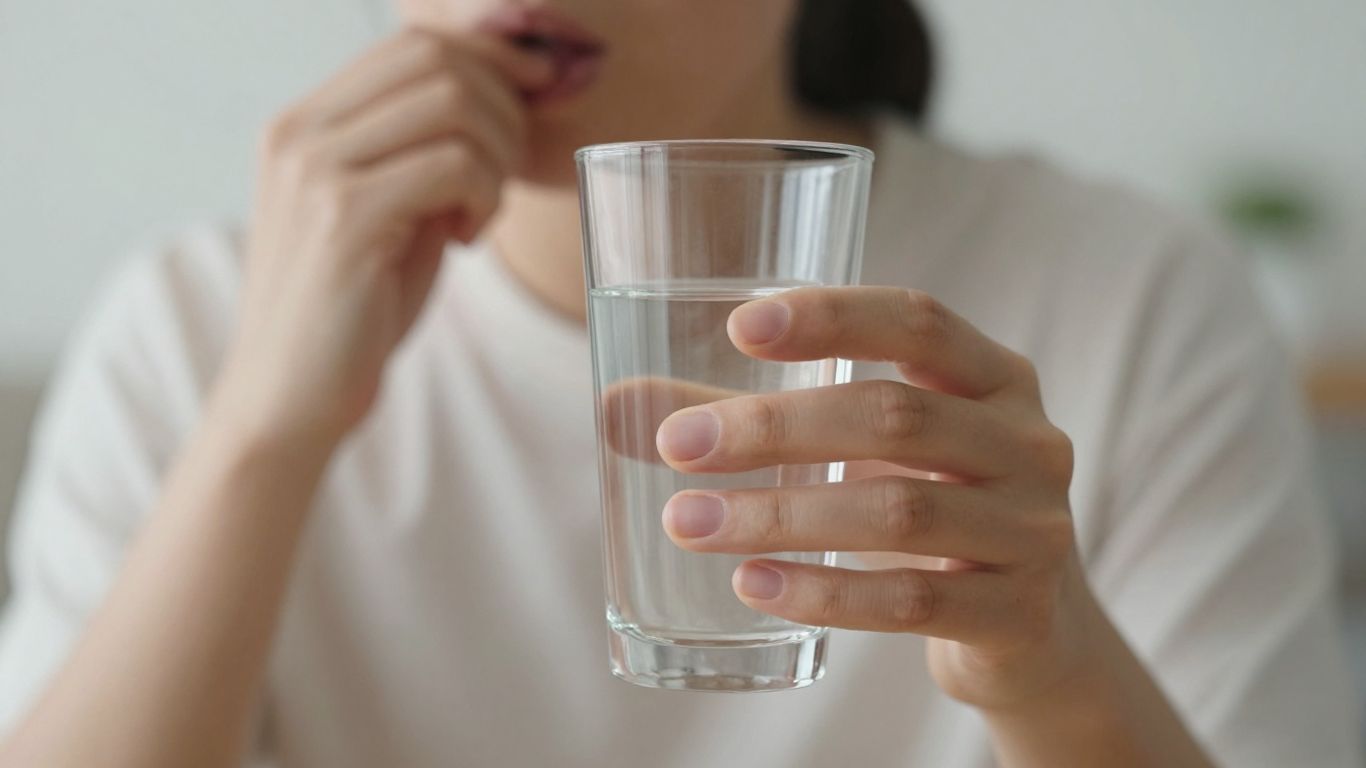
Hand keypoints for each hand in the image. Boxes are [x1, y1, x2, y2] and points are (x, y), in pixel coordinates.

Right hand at [216, 31, 551, 445]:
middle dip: (502, 107)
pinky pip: (454, 165)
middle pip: (436, 59)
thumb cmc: (351, 311)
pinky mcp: (344, 218)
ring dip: (497, 153)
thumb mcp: (388, 212)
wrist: (289, 398)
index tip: (534, 95)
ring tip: (483, 210)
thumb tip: (505, 104)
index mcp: (304, 123)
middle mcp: (300, 132)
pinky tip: (467, 238)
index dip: (487, 57)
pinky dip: (484, 196)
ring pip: (452, 102)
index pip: (411, 43)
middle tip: (508, 172)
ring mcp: (316, 171)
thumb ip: (423, 156)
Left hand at [656, 286, 1092, 709]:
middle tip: (677, 447)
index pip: (917, 321)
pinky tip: (752, 585)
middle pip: (895, 416)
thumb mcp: (858, 454)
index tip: (738, 327)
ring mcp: (1031, 530)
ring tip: (688, 524)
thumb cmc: (925, 508)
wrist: (1030, 631)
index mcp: (992, 377)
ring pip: (899, 513)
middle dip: (775, 428)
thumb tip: (617, 408)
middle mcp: (1027, 442)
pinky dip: (826, 593)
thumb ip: (750, 424)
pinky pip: (911, 602)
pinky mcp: (1016, 613)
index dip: (832, 316)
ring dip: (781, 516)